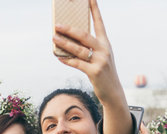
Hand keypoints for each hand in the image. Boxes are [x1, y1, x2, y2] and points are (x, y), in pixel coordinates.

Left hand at [53, 0, 130, 133]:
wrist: (113, 92)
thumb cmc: (104, 73)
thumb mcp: (101, 57)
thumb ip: (90, 48)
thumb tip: (69, 41)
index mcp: (106, 43)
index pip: (99, 22)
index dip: (94, 9)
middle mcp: (104, 49)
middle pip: (84, 35)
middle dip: (69, 29)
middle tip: (57, 24)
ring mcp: (100, 61)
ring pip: (78, 49)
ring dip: (64, 43)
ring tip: (53, 38)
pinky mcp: (95, 72)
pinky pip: (77, 63)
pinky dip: (66, 59)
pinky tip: (58, 56)